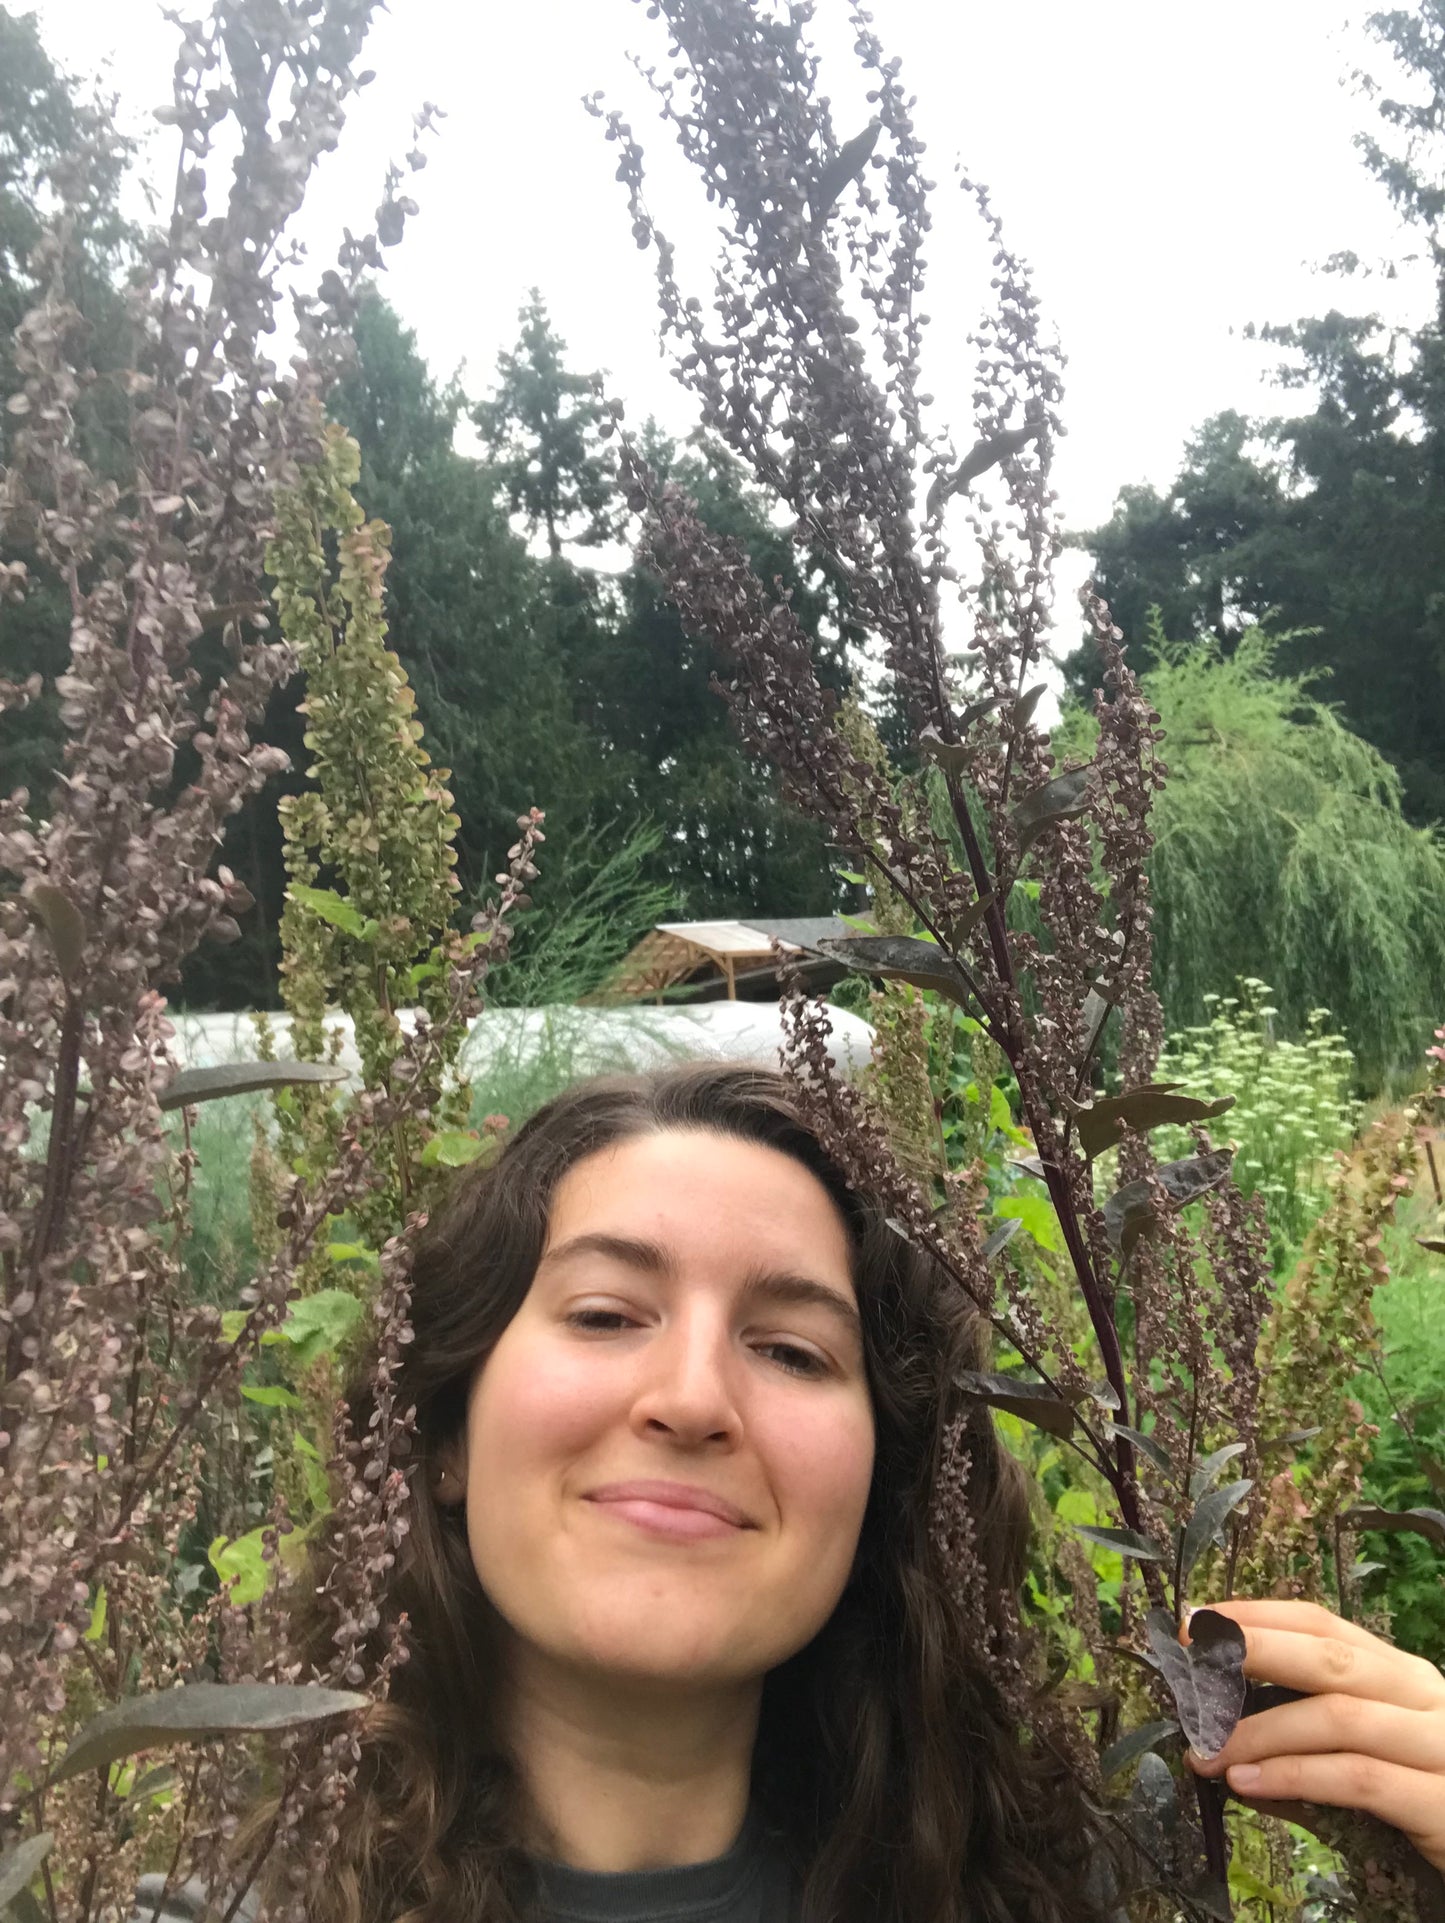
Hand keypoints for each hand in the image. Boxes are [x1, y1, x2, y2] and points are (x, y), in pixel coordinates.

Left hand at [1184, 1599, 1444, 1872]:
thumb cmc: (1425, 1802)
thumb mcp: (1370, 1758)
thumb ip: (1307, 1742)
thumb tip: (1219, 1730)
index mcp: (1403, 1676)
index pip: (1324, 1623)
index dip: (1258, 1616)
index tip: (1197, 1620)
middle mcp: (1426, 1696)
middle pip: (1329, 1657)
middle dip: (1251, 1650)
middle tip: (1188, 1660)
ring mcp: (1441, 1746)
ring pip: (1338, 1718)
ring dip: (1259, 1732)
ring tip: (1204, 1752)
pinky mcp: (1444, 1803)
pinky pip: (1359, 1779)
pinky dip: (1295, 1777)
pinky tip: (1249, 1784)